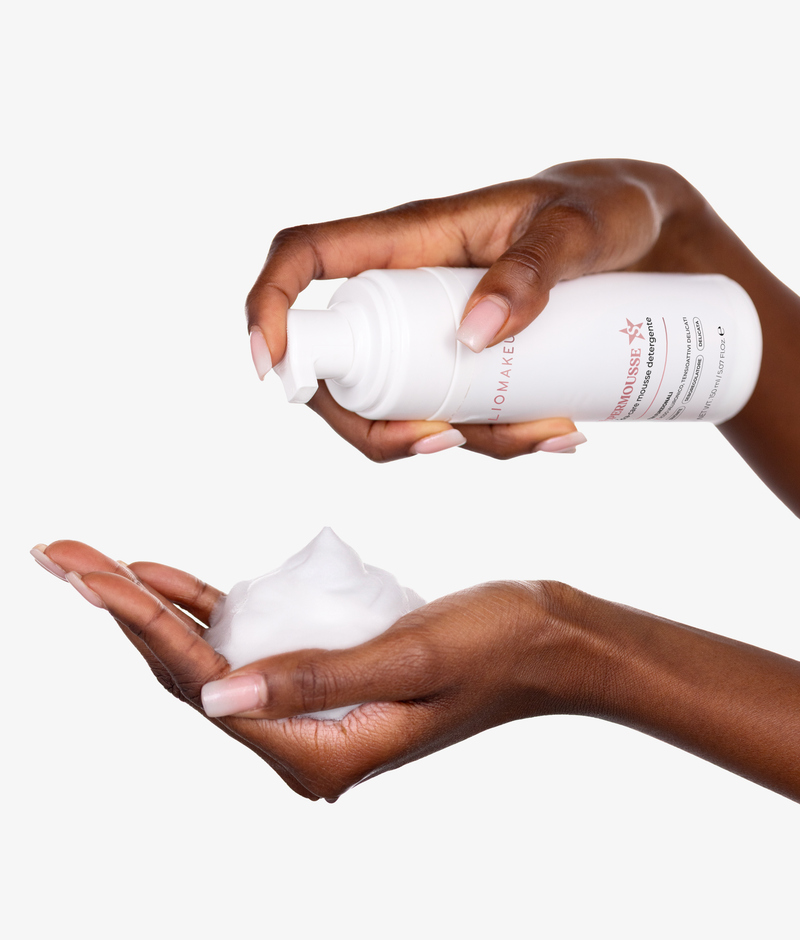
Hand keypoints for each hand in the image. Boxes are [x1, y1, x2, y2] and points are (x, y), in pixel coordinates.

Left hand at [36, 539, 576, 800]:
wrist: (546, 638)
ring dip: (150, 609)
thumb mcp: (409, 660)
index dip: (135, 622)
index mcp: (320, 752)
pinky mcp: (323, 672)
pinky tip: (165, 581)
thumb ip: (315, 681)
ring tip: (91, 563)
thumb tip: (216, 697)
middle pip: (189, 670)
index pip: (202, 681)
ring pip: (207, 655)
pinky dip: (204, 609)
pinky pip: (246, 641)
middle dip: (121, 610)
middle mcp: (305, 740)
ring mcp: (311, 707)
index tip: (80, 570)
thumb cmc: (495, 647)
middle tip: (60, 554)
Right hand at [247, 158, 701, 460]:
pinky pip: (461, 419)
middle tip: (448, 441)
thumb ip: (534, 270)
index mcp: (409, 240)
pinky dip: (502, 442)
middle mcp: (409, 294)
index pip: (305, 258)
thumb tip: (476, 335)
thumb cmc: (608, 210)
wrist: (657, 237)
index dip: (270, 307)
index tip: (271, 365)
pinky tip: (560, 433)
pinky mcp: (476, 368)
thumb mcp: (579, 229)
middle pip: (341, 370)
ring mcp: (437, 337)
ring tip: (551, 431)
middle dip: (374, 426)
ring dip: (463, 441)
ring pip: (403, 409)